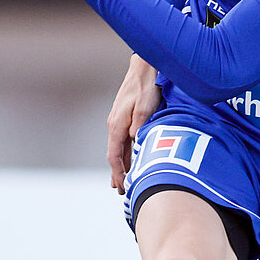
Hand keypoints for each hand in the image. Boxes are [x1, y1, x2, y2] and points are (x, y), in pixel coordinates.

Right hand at [106, 55, 162, 192]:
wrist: (144, 68)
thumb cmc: (146, 87)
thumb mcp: (146, 106)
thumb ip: (140, 125)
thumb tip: (134, 140)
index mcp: (117, 125)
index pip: (114, 155)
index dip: (117, 172)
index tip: (121, 186)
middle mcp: (115, 125)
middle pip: (114, 155)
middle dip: (117, 173)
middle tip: (120, 191)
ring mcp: (120, 121)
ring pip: (119, 148)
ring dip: (121, 165)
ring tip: (123, 181)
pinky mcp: (126, 118)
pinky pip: (124, 141)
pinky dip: (125, 154)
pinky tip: (129, 160)